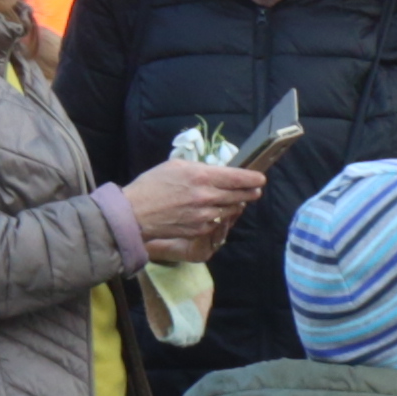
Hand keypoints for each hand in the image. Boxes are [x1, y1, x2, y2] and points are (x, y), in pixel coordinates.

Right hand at [127, 157, 261, 254]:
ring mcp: (206, 215)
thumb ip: (200, 168)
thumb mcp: (176, 166)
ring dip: (236, 204)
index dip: (253, 178)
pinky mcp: (201, 229)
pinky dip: (221, 216)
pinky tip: (218, 211)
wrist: (136, 213)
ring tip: (238, 199)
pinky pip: (219, 221)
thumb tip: (217, 172)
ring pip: (231, 209)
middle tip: (256, 189)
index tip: (260, 178)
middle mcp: (207, 196)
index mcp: (202, 176)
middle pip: (240, 195)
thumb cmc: (152, 185)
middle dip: (250, 192)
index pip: (237, 177)